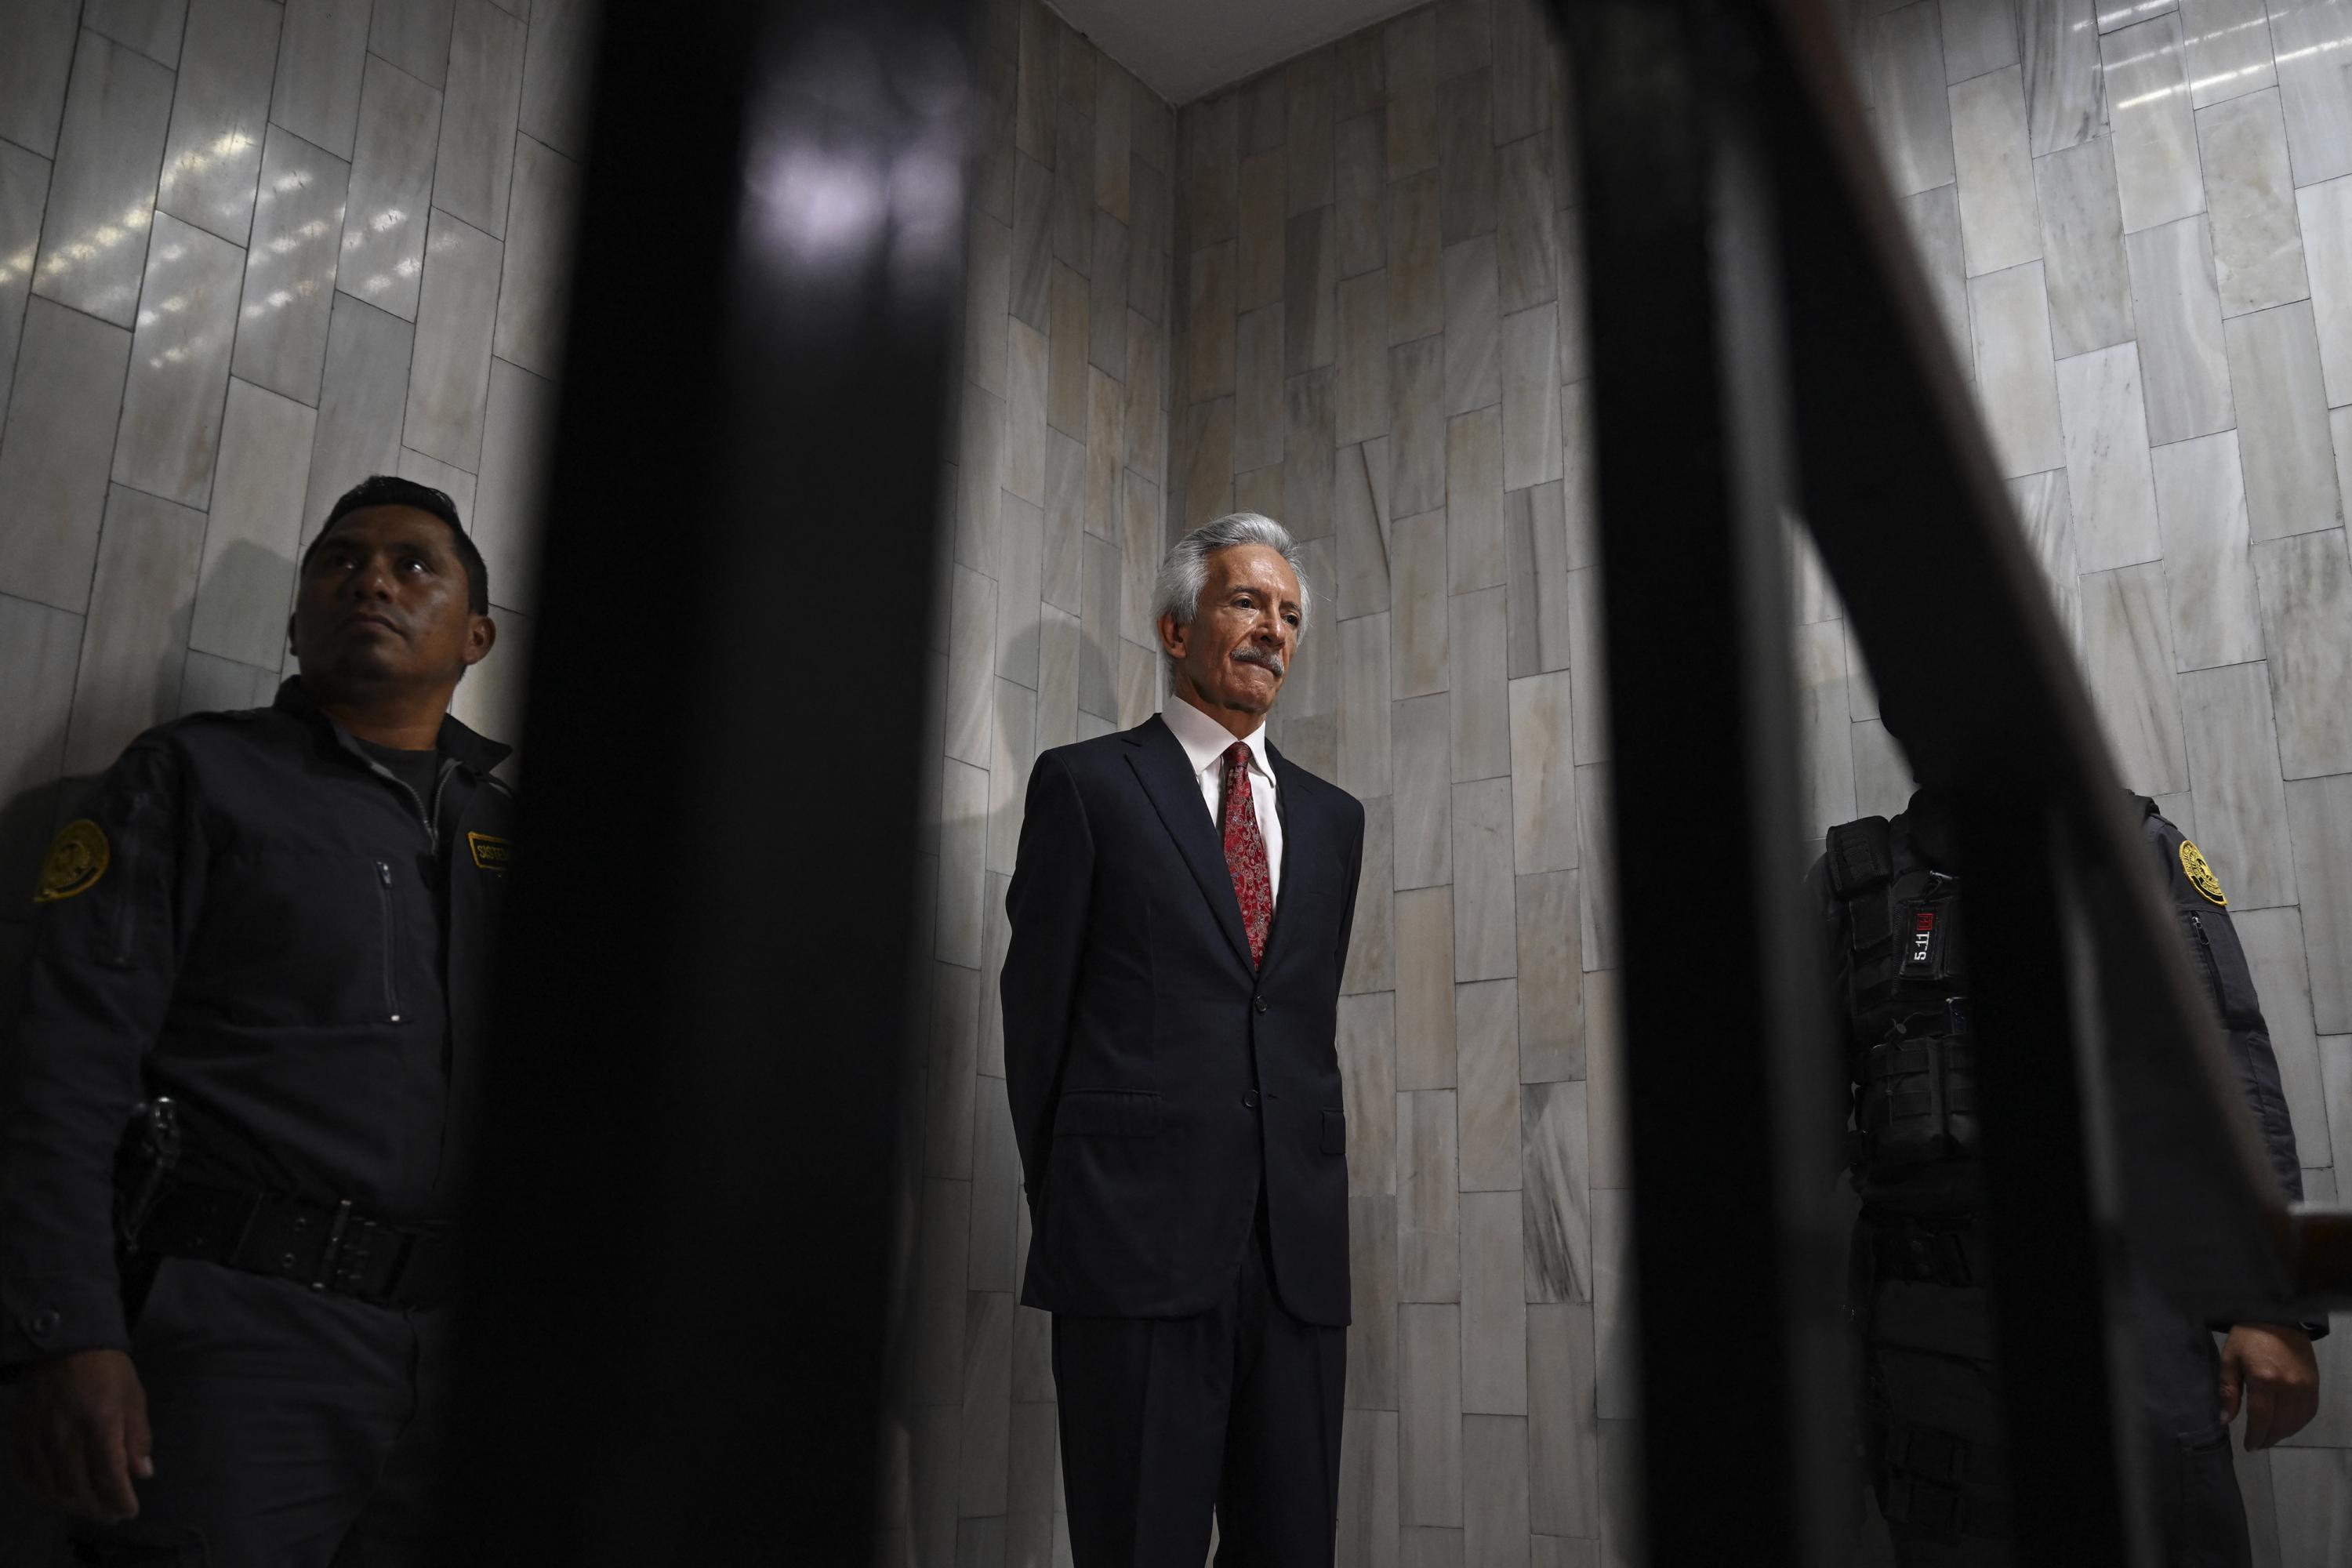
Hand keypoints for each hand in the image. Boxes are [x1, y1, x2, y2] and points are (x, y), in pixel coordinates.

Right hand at [14, 1348, 151, 1522]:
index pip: (110, 1476)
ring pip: (52, 1486)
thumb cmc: (109, 1371)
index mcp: (100, 1423)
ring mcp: (39, 1435)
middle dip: (98, 1508)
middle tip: (111, 1515)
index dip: (120, 1500)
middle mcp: (66, 1434)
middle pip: (79, 1488)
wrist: (66, 1344)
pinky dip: (42, 1491)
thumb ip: (138, 1437)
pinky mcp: (20, 1434)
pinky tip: (56, 1496)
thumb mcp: (134, 1398)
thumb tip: (142, 1474)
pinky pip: (27, 1474)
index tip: (129, 1511)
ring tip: (88, 1508)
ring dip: (71, 1505)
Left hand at [2219, 1323, 2319, 1449]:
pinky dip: (2299, 1423)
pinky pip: (2309, 1412)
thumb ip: (2228, 1391)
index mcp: (2264, 1380)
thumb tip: (2226, 1420)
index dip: (2255, 1436)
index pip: (2261, 1419)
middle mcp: (2288, 1387)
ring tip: (2270, 1436)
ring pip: (2297, 1422)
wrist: (2277, 1317)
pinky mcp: (2314, 1384)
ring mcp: (2305, 1386)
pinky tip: (2287, 1425)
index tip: (2249, 1446)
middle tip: (2258, 1443)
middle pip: (2281, 1424)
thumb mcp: (2230, 1360)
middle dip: (2268, 1438)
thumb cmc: (2248, 1337)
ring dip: (2284, 1433)